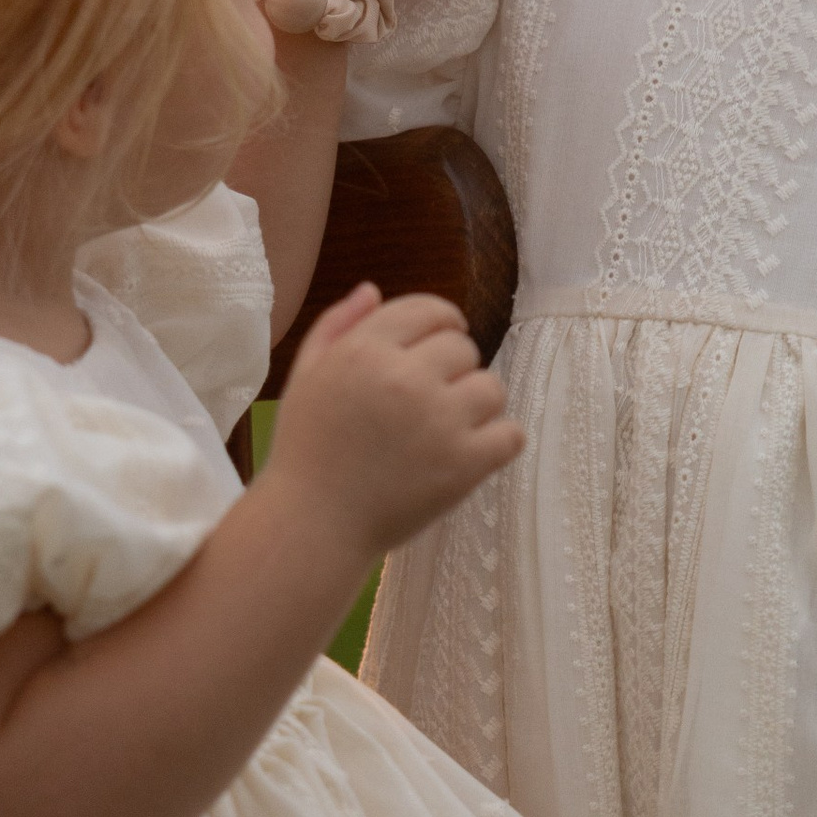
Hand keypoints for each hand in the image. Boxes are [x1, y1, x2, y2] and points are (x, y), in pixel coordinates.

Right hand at [263, 285, 522, 565]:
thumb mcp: (306, 376)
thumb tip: (374, 290)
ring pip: (492, 387)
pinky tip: (471, 452)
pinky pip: (510, 434)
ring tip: (449, 428)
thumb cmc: (306, 451)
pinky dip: (498, 442)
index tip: (443, 342)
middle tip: (431, 400)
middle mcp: (404, 378)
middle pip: (463, 347)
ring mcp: (438, 422)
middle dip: (453, 368)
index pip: (428, 310)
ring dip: (477, 404)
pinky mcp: (463, 465)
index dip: (442, 322)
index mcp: (364, 350)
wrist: (311, 525)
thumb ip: (337, 327)